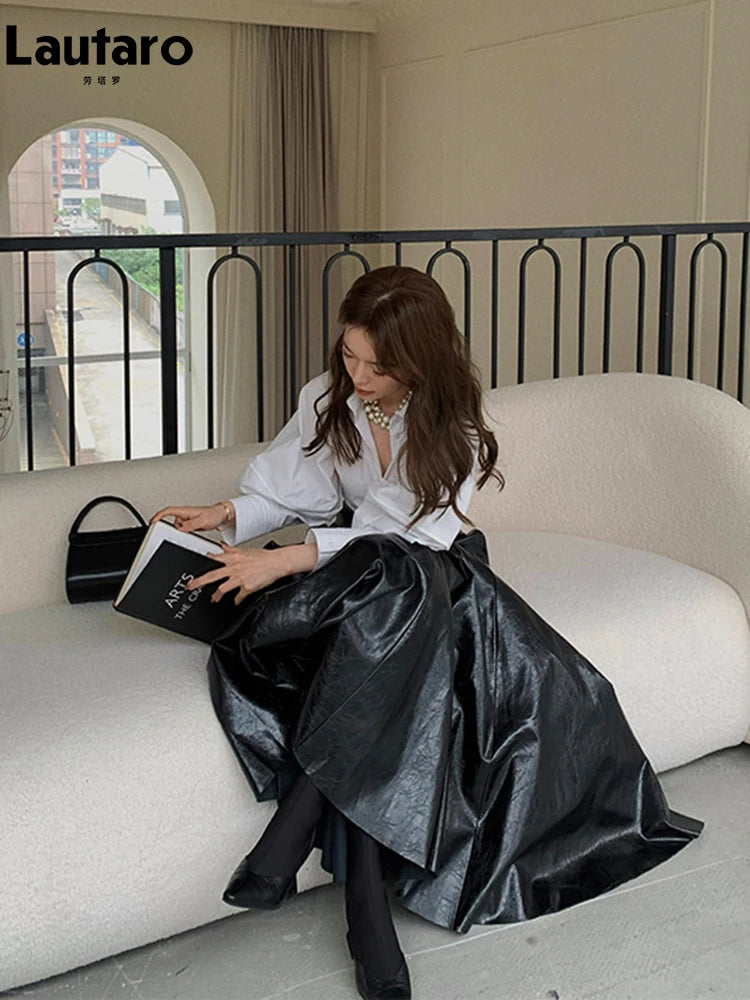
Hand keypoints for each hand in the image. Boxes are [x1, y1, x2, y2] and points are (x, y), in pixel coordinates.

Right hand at [150, 503, 230, 532]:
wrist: (221, 515)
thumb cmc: (214, 515)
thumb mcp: (202, 521)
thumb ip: (190, 525)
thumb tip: (180, 527)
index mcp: (186, 511)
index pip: (168, 511)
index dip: (158, 516)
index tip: (152, 521)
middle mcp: (185, 514)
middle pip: (170, 520)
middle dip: (172, 528)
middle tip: (178, 532)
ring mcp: (187, 519)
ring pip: (177, 525)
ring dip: (181, 531)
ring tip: (192, 530)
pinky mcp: (190, 523)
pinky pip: (183, 528)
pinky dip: (184, 532)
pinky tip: (192, 532)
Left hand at [187, 542, 317, 604]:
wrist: (276, 562)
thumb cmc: (262, 557)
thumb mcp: (244, 550)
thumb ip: (231, 550)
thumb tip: (222, 546)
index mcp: (232, 558)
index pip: (213, 560)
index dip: (201, 565)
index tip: (193, 570)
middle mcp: (234, 568)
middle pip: (212, 575)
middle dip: (199, 582)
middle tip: (190, 587)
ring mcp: (240, 578)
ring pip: (222, 589)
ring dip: (216, 596)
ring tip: (214, 599)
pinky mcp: (247, 587)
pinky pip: (238, 597)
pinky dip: (237, 600)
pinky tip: (236, 602)